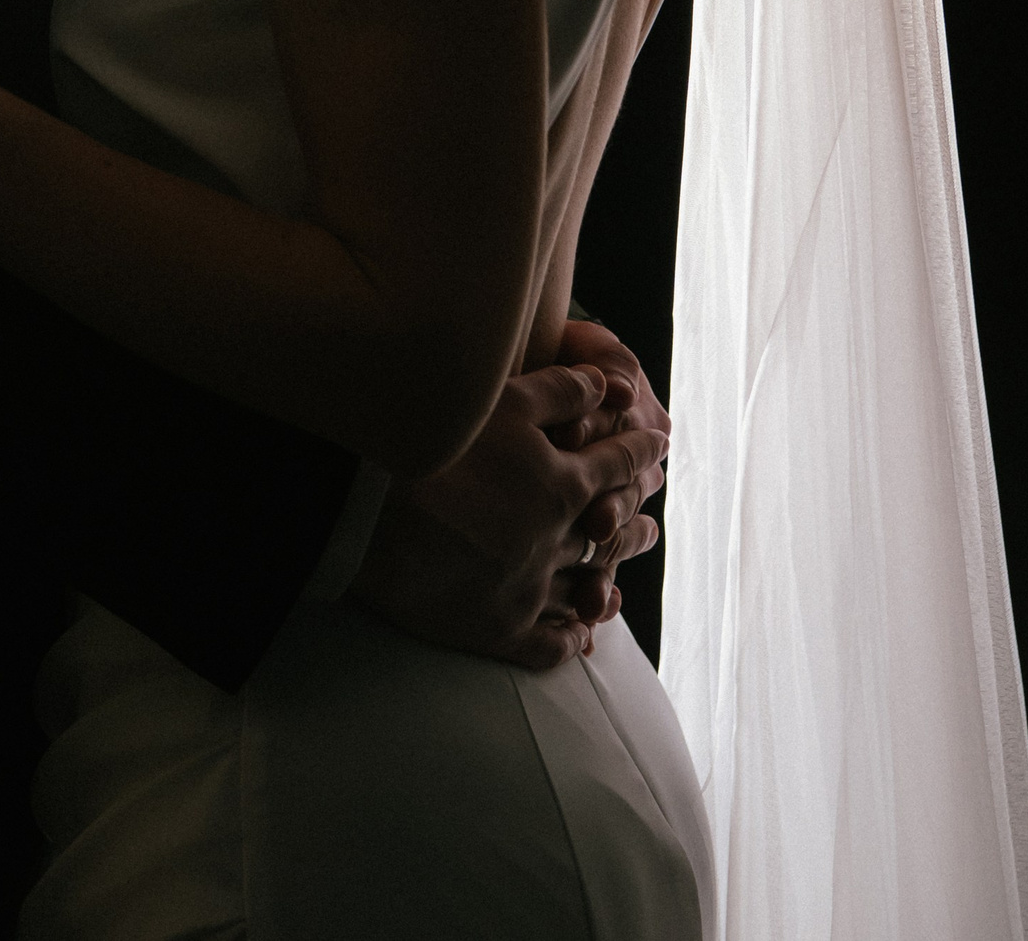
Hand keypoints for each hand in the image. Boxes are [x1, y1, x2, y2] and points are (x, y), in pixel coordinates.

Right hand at [346, 358, 667, 668]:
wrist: (369, 510)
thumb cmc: (435, 443)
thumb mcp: (502, 401)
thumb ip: (561, 391)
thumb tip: (608, 384)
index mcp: (562, 483)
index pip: (617, 465)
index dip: (639, 451)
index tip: (659, 446)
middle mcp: (555, 540)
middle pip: (608, 533)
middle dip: (631, 526)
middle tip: (649, 527)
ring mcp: (529, 589)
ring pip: (583, 590)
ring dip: (605, 586)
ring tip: (616, 589)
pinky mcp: (495, 628)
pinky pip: (547, 643)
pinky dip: (569, 639)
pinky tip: (578, 638)